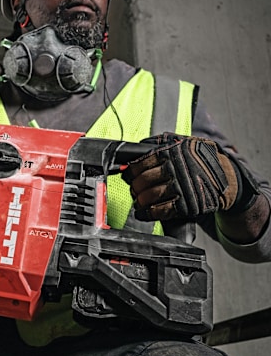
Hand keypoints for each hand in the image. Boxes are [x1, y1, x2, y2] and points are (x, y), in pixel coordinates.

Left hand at [121, 133, 238, 220]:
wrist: (228, 178)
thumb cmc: (201, 159)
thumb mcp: (184, 142)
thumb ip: (162, 142)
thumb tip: (139, 146)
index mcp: (171, 152)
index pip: (141, 163)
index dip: (131, 172)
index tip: (128, 176)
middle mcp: (175, 169)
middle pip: (143, 181)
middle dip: (134, 187)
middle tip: (134, 189)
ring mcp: (182, 188)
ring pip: (150, 196)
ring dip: (140, 200)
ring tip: (138, 201)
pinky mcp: (188, 205)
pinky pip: (162, 211)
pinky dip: (149, 213)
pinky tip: (143, 213)